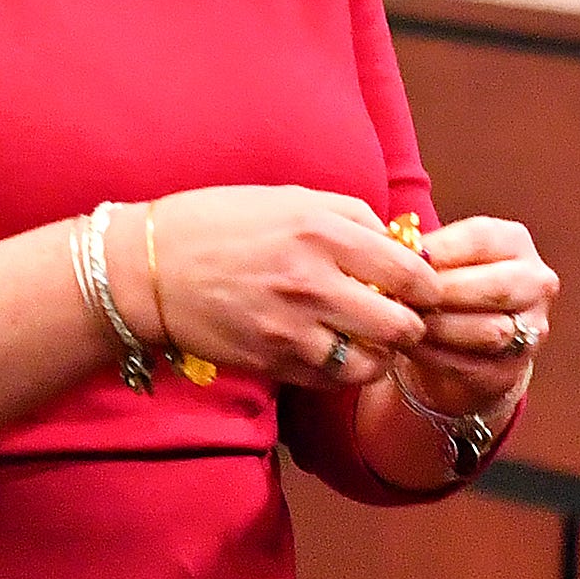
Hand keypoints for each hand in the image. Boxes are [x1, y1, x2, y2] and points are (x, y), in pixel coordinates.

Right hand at [136, 187, 441, 389]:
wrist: (150, 269)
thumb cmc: (223, 223)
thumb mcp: (292, 198)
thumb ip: (352, 218)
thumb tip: (399, 244)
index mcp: (322, 232)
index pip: (409, 273)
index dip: (429, 287)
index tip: (427, 290)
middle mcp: (311, 283)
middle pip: (400, 326)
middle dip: (412, 326)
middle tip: (406, 319)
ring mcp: (290, 329)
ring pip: (369, 364)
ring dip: (380, 356)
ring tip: (373, 341)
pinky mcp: (270, 362)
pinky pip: (329, 380)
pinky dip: (342, 371)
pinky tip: (336, 351)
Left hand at [401, 216, 557, 418]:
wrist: (461, 346)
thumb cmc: (447, 290)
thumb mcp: (443, 260)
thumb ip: (426, 253)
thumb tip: (393, 249)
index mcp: (516, 244)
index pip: (483, 238)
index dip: (441, 248)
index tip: (402, 256)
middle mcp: (536, 284)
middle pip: (496, 287)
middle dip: (444, 292)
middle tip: (403, 295)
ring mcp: (531, 331)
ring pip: (491, 331)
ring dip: (441, 328)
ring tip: (406, 322)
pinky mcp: (512, 371)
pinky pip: (475, 366)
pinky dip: (438, 356)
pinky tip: (411, 346)